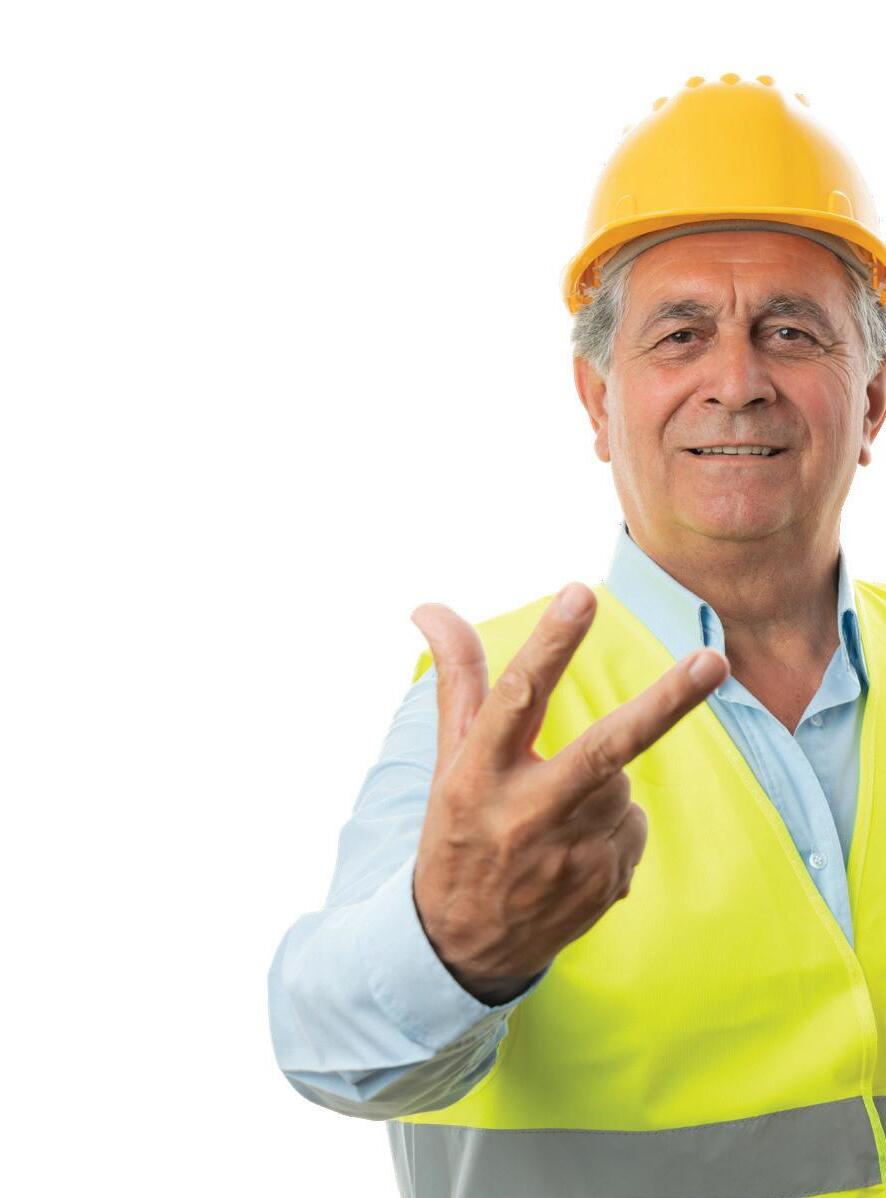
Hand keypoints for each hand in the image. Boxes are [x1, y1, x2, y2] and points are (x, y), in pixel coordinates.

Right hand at [409, 582, 729, 1002]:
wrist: (464, 945)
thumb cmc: (456, 831)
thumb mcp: (447, 759)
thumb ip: (456, 681)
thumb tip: (428, 606)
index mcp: (478, 775)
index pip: (516, 697)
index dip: (551, 644)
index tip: (580, 594)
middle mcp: (524, 814)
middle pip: (605, 748)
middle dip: (665, 703)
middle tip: (714, 661)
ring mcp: (569, 855)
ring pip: (621, 783)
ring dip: (601, 784)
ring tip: (552, 818)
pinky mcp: (604, 883)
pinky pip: (632, 825)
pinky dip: (612, 825)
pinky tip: (572, 851)